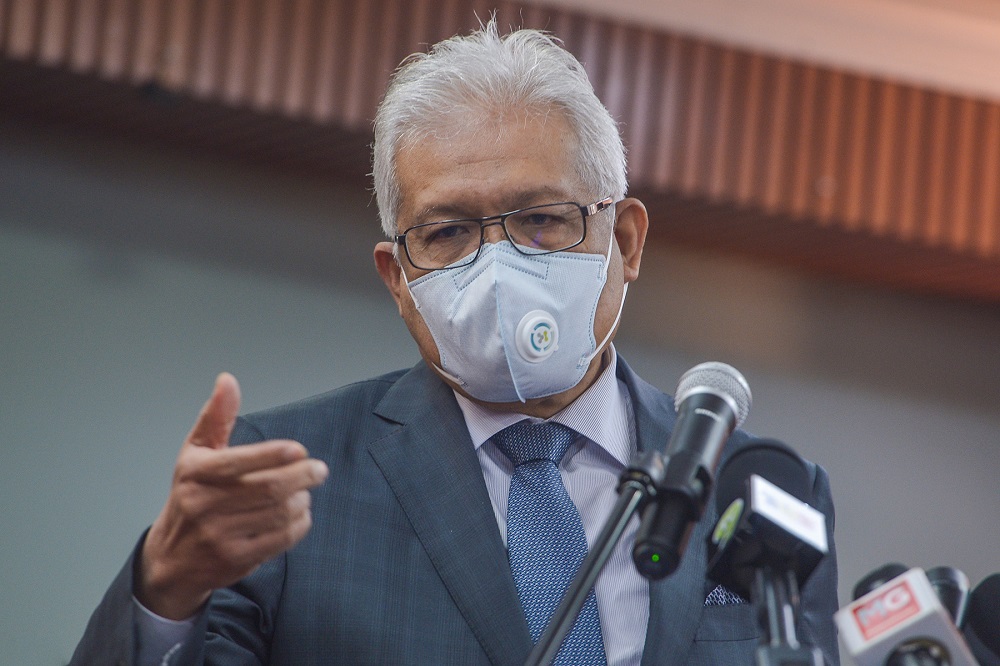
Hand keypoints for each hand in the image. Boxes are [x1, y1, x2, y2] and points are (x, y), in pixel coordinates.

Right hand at [136, 373, 328, 619]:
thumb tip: (227, 380)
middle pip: (268, 489)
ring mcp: (219, 536)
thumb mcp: (194, 455)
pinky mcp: (235, 560)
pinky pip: (279, 540)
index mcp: (195, 473)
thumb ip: (216, 417)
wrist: (171, 560)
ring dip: (301, 500)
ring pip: (278, 514)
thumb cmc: (189, 497)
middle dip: (301, 477)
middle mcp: (204, 505)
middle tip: (319, 470)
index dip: (273, 455)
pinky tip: (300, 514)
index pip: (239, 462)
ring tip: (306, 491)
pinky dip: (298, 525)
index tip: (299, 451)